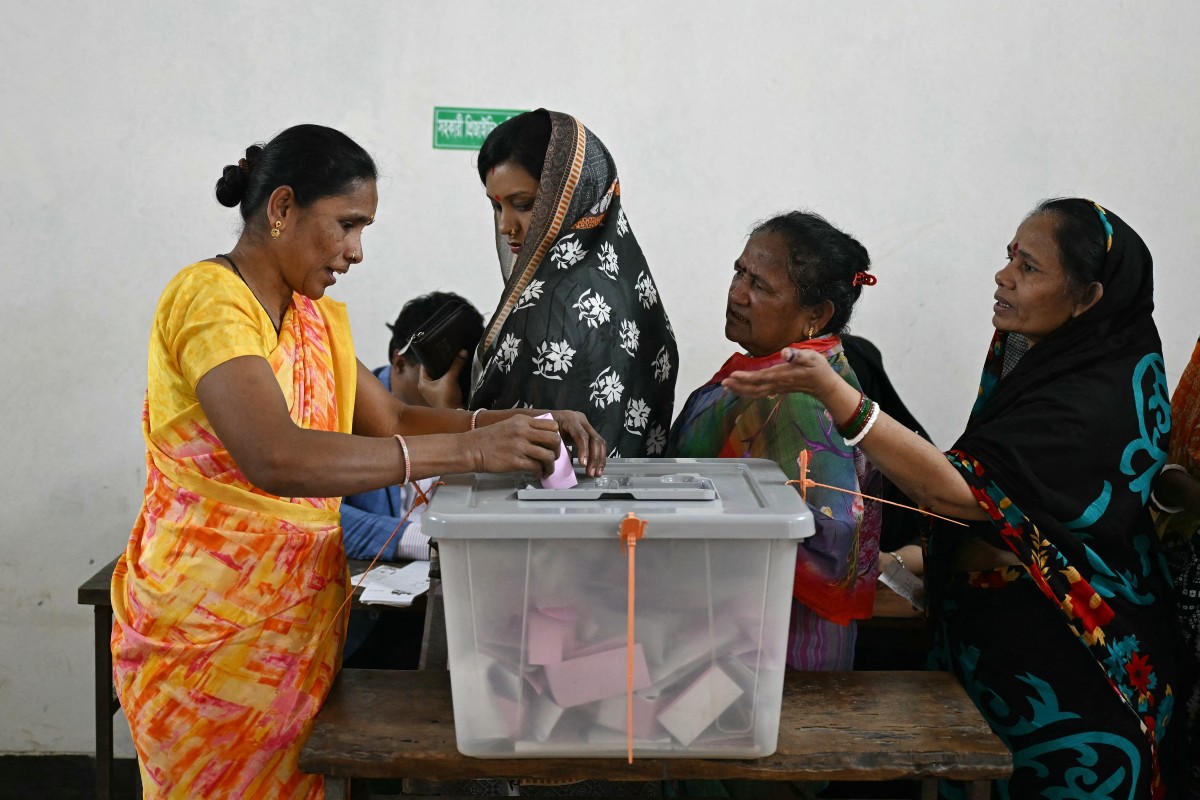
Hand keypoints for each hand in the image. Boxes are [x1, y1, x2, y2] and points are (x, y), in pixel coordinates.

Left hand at [417, 351, 467, 408]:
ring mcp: (433, 391)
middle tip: (447, 353)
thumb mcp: (451, 379)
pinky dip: (448, 376)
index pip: (424, 366)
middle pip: (432, 370)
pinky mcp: (441, 394)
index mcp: (422, 383)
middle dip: (440, 363)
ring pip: (439, 376)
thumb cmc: (447, 397)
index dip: (430, 357)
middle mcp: (426, 387)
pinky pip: (444, 381)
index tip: (437, 349)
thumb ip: (456, 365)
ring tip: (452, 358)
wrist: (455, 413)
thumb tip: (463, 351)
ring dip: (445, 370)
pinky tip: (455, 369)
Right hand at [470, 415, 560, 477]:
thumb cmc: (488, 438)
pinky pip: (536, 467)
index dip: (556, 436)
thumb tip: (541, 436)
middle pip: (554, 439)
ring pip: (548, 455)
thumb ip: (525, 427)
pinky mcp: (515, 461)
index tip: (553, 444)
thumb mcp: (509, 424)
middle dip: (557, 451)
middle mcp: (523, 431)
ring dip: (550, 465)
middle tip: (554, 457)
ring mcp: (520, 446)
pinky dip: (540, 472)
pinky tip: (537, 474)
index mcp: (522, 421)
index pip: (551, 425)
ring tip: (547, 470)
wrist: (471, 448)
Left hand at [548, 410, 605, 476]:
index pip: (581, 435)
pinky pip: (598, 444)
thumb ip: (556, 445)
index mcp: (569, 419)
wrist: (542, 417)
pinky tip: (597, 468)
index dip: (584, 450)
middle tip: (591, 473)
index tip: (583, 464)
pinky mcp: (588, 431)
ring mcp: (586, 425)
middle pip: (594, 439)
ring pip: (599, 442)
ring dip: (599, 459)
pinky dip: (599, 457)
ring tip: (596, 473)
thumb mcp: (547, 434)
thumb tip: (568, 460)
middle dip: (594, 458)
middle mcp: (581, 420)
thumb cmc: (542, 427)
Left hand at [720, 348, 840, 400]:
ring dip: (740, 390)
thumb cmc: (818, 368)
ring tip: (726, 387)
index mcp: (783, 375)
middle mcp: (777, 384)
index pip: (761, 377)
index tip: (733, 376)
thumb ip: (798, 355)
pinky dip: (747, 392)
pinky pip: (759, 393)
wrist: (824, 385)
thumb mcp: (811, 357)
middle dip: (738, 386)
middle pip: (754, 388)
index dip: (746, 378)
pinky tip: (739, 390)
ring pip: (755, 392)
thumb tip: (785, 352)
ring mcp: (776, 388)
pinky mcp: (777, 389)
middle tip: (723, 383)